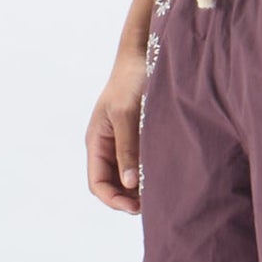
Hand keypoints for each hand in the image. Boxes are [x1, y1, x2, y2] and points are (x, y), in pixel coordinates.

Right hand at [86, 44, 147, 213]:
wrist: (144, 54)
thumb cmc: (130, 81)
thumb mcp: (126, 115)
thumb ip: (127, 148)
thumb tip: (128, 184)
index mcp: (96, 142)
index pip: (98, 183)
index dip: (114, 200)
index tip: (136, 207)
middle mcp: (107, 147)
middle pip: (112, 185)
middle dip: (128, 198)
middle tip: (154, 205)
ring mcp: (122, 143)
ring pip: (127, 177)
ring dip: (140, 188)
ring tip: (161, 193)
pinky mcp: (138, 138)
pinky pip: (140, 164)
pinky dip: (149, 174)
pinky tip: (165, 176)